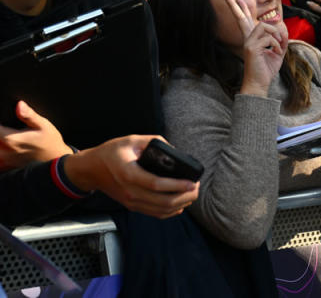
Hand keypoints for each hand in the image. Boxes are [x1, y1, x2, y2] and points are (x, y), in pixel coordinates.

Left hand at [0, 101, 71, 169]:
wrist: (57, 160)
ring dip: (0, 142)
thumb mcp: (44, 125)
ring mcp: (7, 160)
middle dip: (0, 131)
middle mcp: (5, 151)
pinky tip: (5, 148)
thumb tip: (19, 105)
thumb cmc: (51, 141)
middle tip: (6, 128)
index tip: (3, 121)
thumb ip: (29, 115)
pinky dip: (1, 154)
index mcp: (11, 139)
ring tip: (6, 136)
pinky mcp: (9, 165)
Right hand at [63, 135, 198, 218]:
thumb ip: (154, 142)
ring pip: (161, 210)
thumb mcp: (131, 140)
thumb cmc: (111, 153)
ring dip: (181, 204)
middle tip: (196, 187)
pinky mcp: (132, 206)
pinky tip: (181, 203)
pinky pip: (155, 213)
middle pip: (163, 201)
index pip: (157, 184)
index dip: (177, 185)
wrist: (90, 169)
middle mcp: (130, 191)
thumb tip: (174, 150)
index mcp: (129, 173)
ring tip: (192, 193)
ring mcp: (131, 201)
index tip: (192, 182)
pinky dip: (171, 211)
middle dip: (185, 196)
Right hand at [222, 0, 287, 96]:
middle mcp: (248, 39)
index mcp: (252, 38)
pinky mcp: (251, 48)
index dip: (242, 9)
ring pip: (263, 26)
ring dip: (275, 34)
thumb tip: (283, 28)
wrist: (260, 84)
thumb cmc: (267, 68)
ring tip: (278, 45)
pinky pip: (268, 38)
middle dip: (233, 6)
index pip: (246, 21)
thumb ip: (281, 39)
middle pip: (240, 18)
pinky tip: (276, 52)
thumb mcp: (278, 51)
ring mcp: (248, 43)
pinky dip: (276, 44)